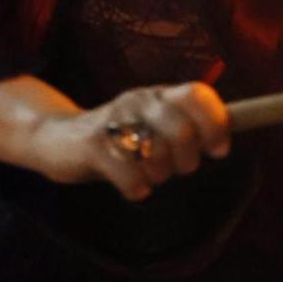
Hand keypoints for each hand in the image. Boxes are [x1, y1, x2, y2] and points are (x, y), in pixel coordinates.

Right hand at [28, 82, 230, 202]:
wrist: (58, 138)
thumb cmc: (119, 138)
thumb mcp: (153, 126)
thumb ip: (187, 129)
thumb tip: (224, 142)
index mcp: (160, 95)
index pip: (198, 94)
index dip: (216, 123)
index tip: (218, 150)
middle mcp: (139, 101)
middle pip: (183, 130)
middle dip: (187, 160)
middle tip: (176, 169)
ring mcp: (115, 120)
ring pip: (157, 153)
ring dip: (159, 175)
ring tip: (148, 175)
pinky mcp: (93, 143)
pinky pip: (129, 173)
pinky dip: (136, 187)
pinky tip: (133, 187)